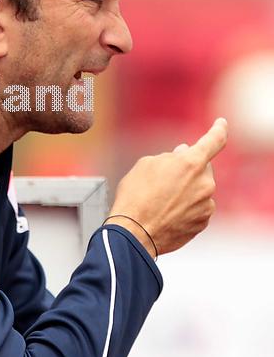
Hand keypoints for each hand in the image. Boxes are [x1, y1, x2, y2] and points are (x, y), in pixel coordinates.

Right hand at [108, 118, 227, 257]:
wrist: (134, 232)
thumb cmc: (135, 196)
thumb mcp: (145, 165)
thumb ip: (169, 157)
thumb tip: (182, 154)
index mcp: (191, 163)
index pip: (214, 141)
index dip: (219, 129)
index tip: (221, 124)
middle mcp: (204, 183)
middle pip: (202, 168)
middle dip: (188, 169)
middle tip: (165, 178)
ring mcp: (206, 205)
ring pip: (200, 190)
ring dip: (186, 190)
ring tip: (160, 200)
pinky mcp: (203, 223)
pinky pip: (197, 209)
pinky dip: (186, 208)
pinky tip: (166, 212)